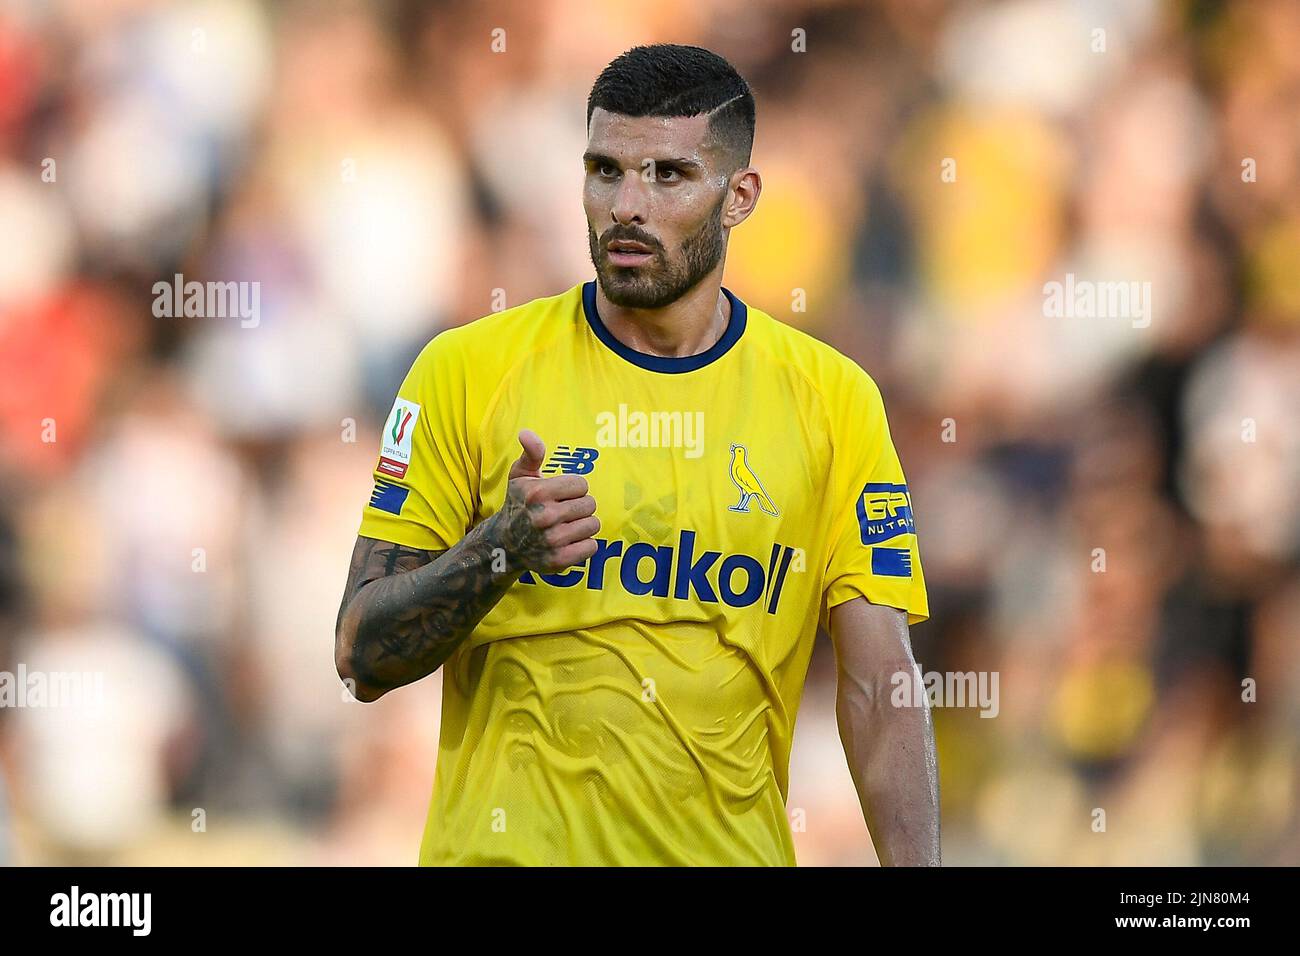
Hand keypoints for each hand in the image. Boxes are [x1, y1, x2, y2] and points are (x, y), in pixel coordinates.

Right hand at [490, 429, 599, 573]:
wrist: (505, 544)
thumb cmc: (519, 504)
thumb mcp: (520, 475)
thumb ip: (531, 453)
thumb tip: (526, 432)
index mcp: (537, 493)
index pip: (582, 484)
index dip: (572, 489)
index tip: (558, 495)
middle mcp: (544, 517)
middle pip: (590, 504)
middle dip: (579, 506)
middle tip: (562, 512)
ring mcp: (552, 540)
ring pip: (594, 525)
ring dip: (583, 525)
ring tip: (565, 526)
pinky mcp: (560, 560)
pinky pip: (592, 546)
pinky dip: (584, 544)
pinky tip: (568, 542)